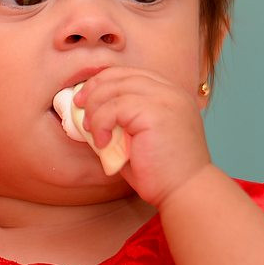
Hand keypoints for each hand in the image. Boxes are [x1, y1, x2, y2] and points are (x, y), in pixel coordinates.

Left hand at [74, 67, 211, 206]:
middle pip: (120, 75)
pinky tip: (102, 143)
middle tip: (79, 109)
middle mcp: (171, 91)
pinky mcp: (155, 112)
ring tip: (92, 132)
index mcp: (170, 94)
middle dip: (93, 90)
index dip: (104, 81)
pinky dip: (101, 124)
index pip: (130, 74)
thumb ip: (120, 121)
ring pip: (114, 88)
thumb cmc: (160, 172)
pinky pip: (114, 108)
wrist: (185, 191)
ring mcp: (165, 99)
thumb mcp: (138, 138)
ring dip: (95, 109)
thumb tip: (86, 113)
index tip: (85, 98)